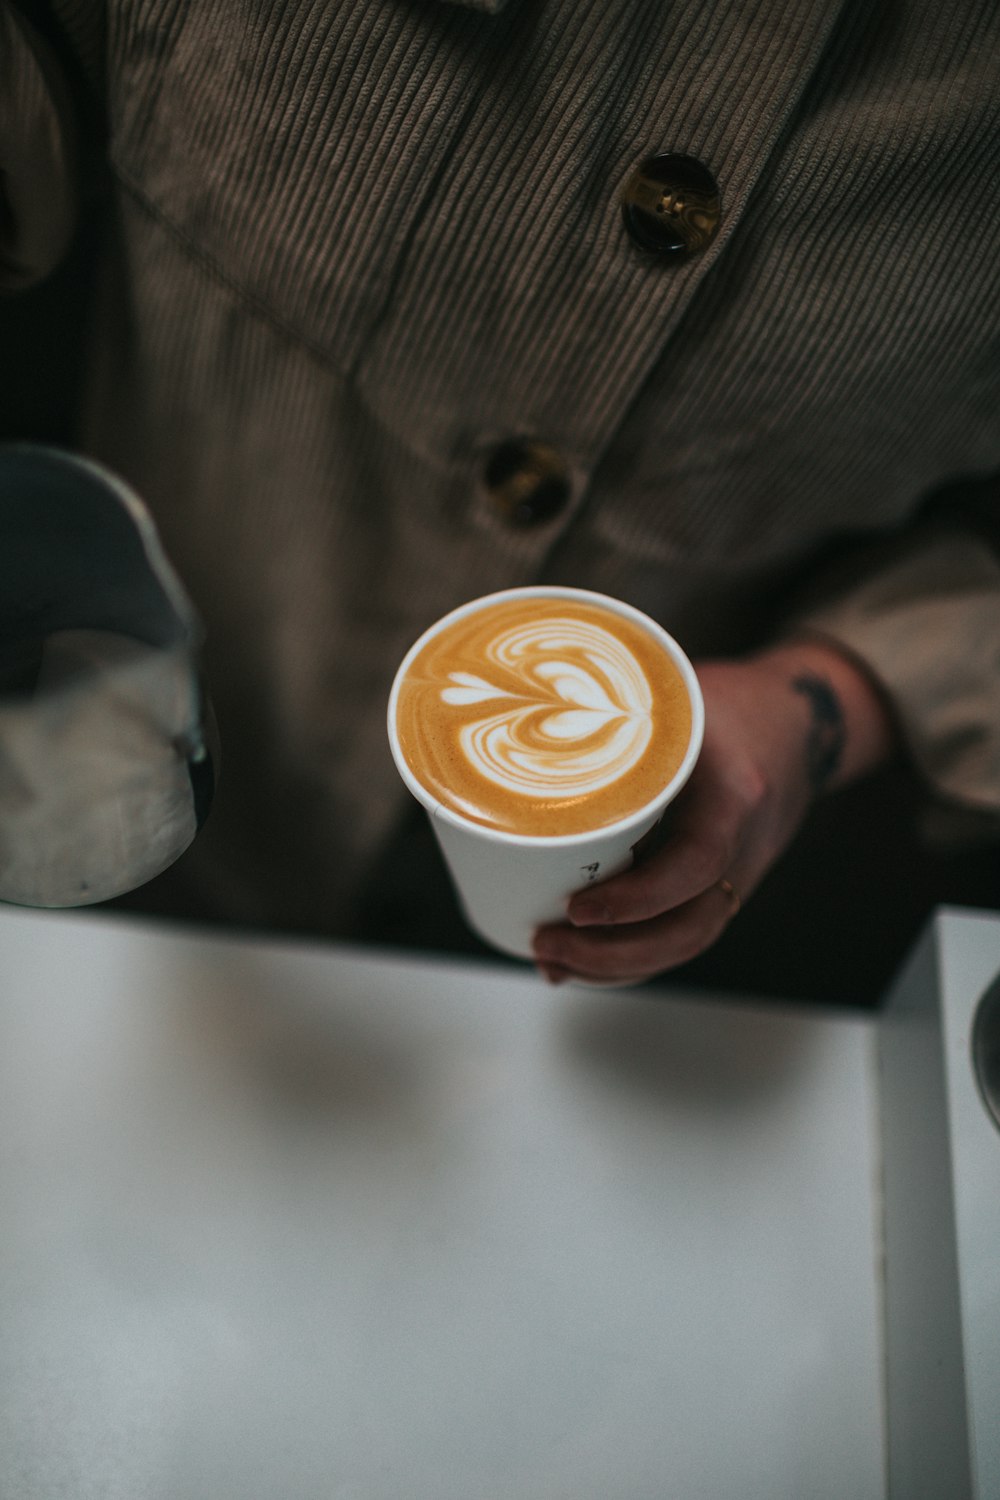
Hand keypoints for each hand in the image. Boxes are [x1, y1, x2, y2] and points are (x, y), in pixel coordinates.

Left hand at [531, 638, 894, 985]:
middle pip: (691, 926)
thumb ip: (615, 715)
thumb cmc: (726, 705)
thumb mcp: (676, 699)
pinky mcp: (722, 889)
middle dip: (613, 951)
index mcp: (734, 793)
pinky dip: (632, 960)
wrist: (796, 725)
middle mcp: (744, 845)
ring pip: (686, 942)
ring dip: (616, 966)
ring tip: (552, 961)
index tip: (576, 907)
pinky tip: (579, 966)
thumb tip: (515, 722)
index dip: (637, 897)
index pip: (697, 862)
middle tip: (545, 943)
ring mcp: (737, 874)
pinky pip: (682, 937)